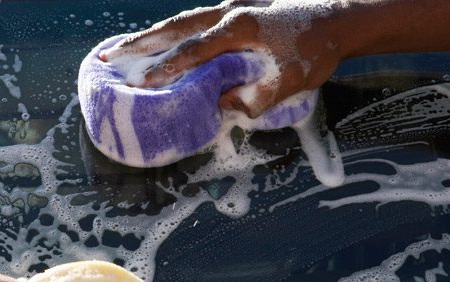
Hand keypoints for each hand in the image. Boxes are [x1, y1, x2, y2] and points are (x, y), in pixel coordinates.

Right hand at [101, 0, 346, 117]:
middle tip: (108, 55)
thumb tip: (225, 104)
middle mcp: (230, 12)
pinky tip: (164, 40)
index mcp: (239, 28)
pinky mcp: (239, 8)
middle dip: (140, 44)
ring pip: (183, 20)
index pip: (191, 51)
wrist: (341, 18)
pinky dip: (176, 30)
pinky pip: (197, 19)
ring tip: (125, 47)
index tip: (139, 83)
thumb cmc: (316, 50)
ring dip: (153, 34)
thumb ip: (258, 97)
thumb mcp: (290, 81)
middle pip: (175, 28)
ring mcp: (233, 6)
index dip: (164, 69)